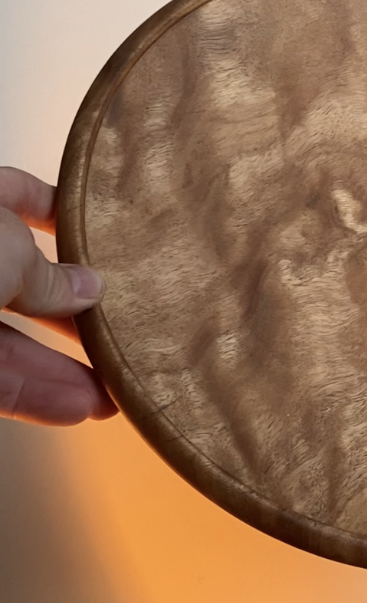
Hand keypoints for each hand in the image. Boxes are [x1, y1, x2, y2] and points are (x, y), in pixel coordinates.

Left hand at [0, 166, 115, 424]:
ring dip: (63, 368)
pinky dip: (35, 395)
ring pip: (10, 343)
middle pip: (21, 282)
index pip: (14, 195)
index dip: (55, 208)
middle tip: (118, 327)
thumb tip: (88, 289)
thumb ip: (51, 275)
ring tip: (115, 388)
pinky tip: (79, 408)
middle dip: (72, 311)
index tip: (98, 228)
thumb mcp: (7, 248)